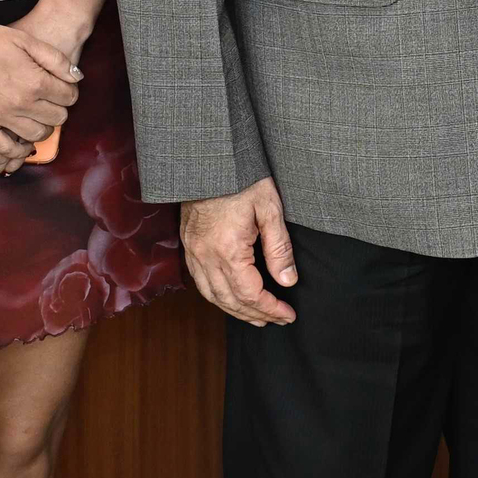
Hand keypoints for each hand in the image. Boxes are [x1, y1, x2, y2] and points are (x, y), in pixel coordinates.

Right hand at [0, 16, 80, 164]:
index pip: (69, 96)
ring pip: (36, 136)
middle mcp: (19, 103)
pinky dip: (17, 151)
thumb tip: (76, 76)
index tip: (64, 88)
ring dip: (43, 128)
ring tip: (38, 117)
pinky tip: (21, 143)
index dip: (70, 91)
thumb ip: (54, 59)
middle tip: (52, 101)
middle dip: (59, 109)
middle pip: (57, 118)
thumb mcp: (23, 39)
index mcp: (34, 81)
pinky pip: (5, 149)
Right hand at [182, 179, 297, 324]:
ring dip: (235, 310)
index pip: (251, 294)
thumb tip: (288, 281)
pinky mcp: (189, 245)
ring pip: (212, 295)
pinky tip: (230, 297)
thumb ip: (279, 249)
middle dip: (256, 314)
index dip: (271, 308)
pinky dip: (217, 296)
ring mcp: (193, 252)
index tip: (288, 314)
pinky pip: (200, 282)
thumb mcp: (270, 209)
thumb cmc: (242, 178)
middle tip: (277, 319)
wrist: (208, 158)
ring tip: (257, 317)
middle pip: (230, 300)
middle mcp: (205, 257)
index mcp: (228, 250)